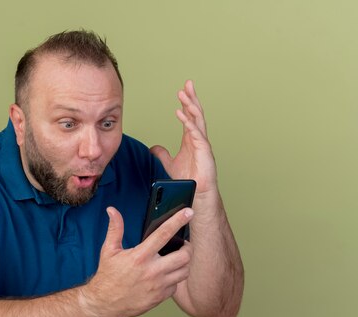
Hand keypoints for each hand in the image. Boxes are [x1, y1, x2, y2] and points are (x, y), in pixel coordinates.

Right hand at [83, 206, 193, 316]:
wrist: (104, 303)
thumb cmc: (107, 276)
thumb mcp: (108, 250)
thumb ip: (115, 229)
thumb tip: (112, 210)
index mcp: (140, 256)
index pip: (163, 234)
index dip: (178, 221)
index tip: (188, 212)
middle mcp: (152, 271)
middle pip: (184, 256)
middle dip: (187, 248)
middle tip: (182, 246)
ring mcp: (158, 286)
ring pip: (184, 271)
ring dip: (183, 264)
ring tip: (175, 260)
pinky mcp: (160, 297)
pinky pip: (176, 286)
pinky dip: (174, 279)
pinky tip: (165, 276)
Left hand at [151, 80, 217, 194]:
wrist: (198, 192)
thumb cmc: (189, 178)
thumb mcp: (170, 164)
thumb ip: (162, 155)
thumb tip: (153, 148)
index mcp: (191, 139)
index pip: (189, 117)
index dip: (186, 104)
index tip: (182, 91)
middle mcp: (198, 138)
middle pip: (196, 114)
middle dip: (192, 98)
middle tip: (188, 84)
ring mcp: (202, 143)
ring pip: (198, 120)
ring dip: (191, 106)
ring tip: (184, 94)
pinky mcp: (204, 150)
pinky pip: (196, 133)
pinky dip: (189, 123)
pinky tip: (183, 114)